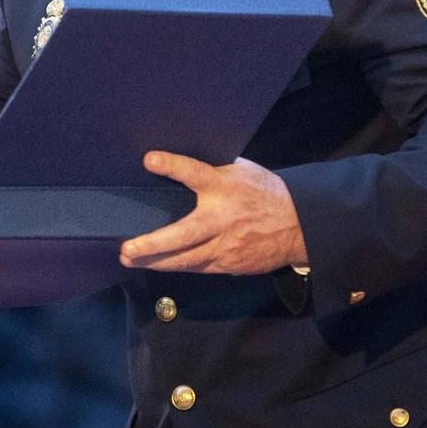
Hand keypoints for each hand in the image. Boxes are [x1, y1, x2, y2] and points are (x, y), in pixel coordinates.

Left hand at [120, 153, 306, 274]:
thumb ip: (215, 169)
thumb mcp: (243, 171)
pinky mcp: (230, 265)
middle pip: (183, 234)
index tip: (150, 160)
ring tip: (130, 259)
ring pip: (186, 260)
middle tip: (127, 248)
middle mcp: (223, 218)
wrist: (299, 226)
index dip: (172, 166)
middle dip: (153, 243)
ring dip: (156, 261)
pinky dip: (179, 266)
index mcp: (225, 187)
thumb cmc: (266, 193)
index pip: (195, 173)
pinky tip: (159, 264)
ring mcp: (226, 246)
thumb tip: (184, 162)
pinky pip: (199, 267)